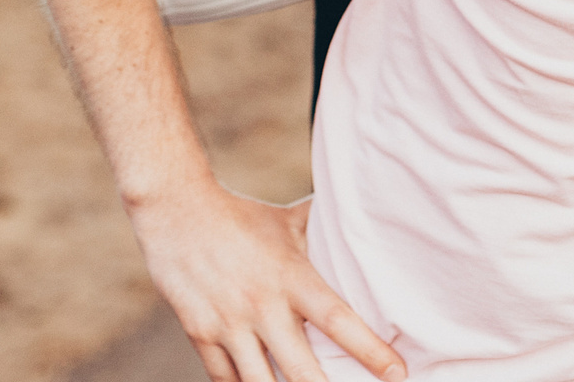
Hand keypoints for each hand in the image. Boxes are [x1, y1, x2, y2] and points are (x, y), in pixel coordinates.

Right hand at [133, 184, 404, 381]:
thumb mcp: (287, 220)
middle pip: (302, 369)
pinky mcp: (200, 334)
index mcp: (291, 277)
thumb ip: (322, 230)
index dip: (370, 350)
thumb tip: (360, 220)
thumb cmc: (240, 215)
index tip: (398, 373)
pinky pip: (225, 380)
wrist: (175, 209)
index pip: (339, 320)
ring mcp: (229, 324)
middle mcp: (262, 305)